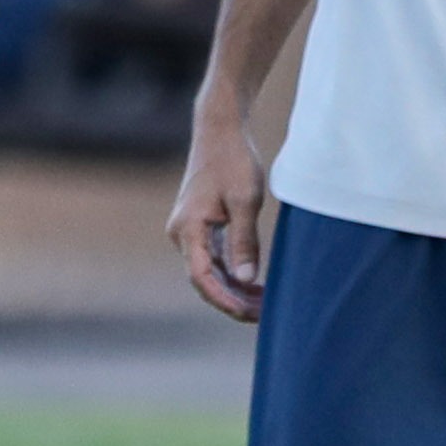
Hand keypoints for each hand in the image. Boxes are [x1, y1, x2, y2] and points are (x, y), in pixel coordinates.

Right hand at [171, 108, 271, 320]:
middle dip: (232, 300)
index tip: (248, 314)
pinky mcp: (199, 226)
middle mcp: (182, 233)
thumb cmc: (233, 160)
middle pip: (204, 279)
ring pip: (208, 271)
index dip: (225, 300)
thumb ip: (244, 241)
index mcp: (188, 229)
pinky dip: (231, 273)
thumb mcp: (245, 200)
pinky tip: (253, 283)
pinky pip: (212, 258)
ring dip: (233, 289)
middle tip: (264, 315)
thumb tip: (245, 280)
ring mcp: (188, 230)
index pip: (202, 277)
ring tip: (263, 304)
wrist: (220, 130)